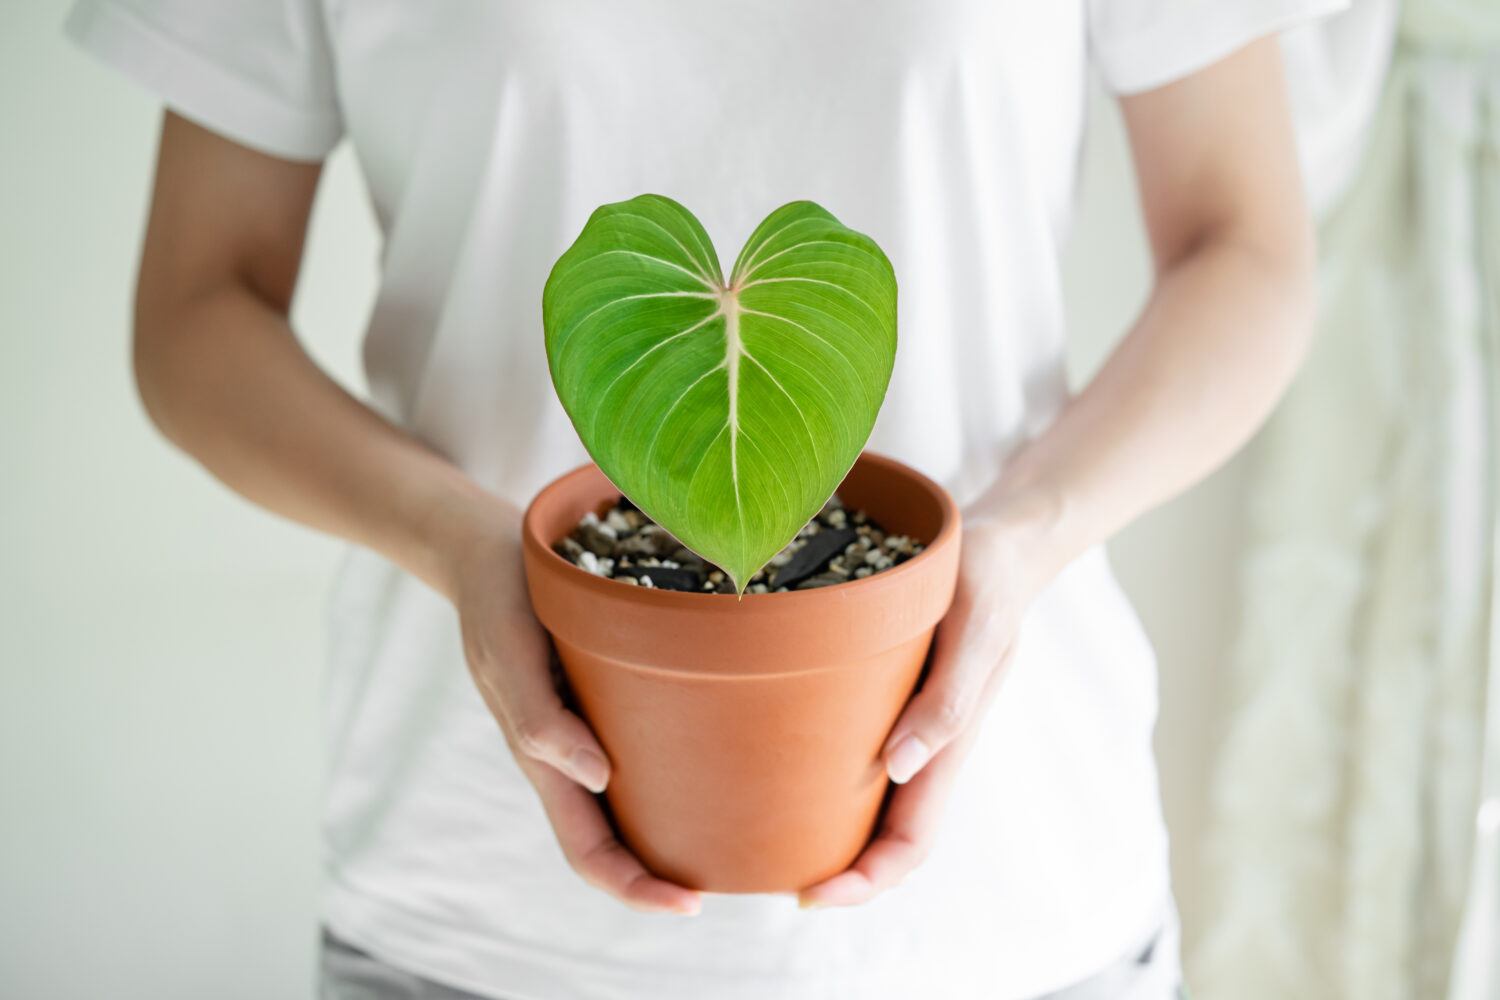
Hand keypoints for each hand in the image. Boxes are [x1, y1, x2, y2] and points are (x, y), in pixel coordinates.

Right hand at [437, 493, 702, 915]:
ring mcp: (591, 727)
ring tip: (743, 830)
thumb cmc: (498, 599)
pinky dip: (680, 766)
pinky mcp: (608, 693)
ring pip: (636, 799)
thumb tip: (597, 777)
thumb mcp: (509, 652)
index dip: (636, 889)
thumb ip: (539, 717)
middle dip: (669, 873)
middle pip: (621, 840)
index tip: (690, 904)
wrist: (489, 548)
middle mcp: (573, 755)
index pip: (590, 852)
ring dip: (677, 827)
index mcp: (546, 762)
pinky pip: (645, 746)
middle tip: (739, 876)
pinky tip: (723, 754)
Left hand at [797, 492, 1061, 907]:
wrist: (998, 541)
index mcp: (948, 747)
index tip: (812, 895)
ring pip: (862, 799)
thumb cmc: (988, 582)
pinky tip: (769, 758)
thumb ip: (949, 697)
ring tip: (755, 832)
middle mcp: (921, 747)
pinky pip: (849, 748)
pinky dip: (814, 770)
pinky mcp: (883, 693)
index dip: (867, 881)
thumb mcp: (976, 630)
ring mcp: (902, 723)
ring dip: (820, 826)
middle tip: (764, 875)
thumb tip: (899, 766)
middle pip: (879, 835)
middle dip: (832, 869)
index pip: (911, 843)